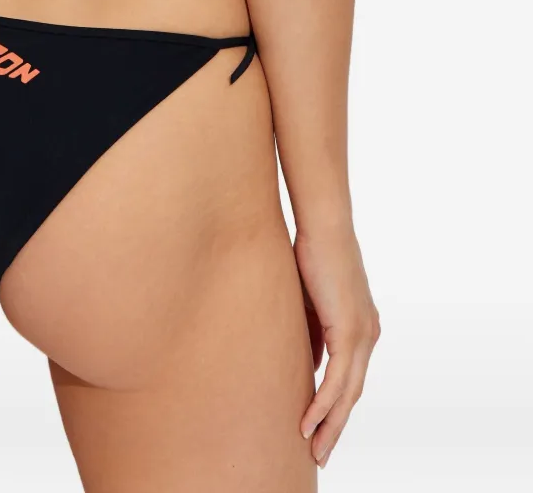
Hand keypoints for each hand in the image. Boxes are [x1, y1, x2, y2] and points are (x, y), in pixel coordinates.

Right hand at [294, 225, 379, 467]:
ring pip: (348, 393)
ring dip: (330, 424)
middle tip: (319, 453)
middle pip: (353, 393)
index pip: (349, 378)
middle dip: (335, 426)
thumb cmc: (312, 253)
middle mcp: (369, 334)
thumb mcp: (310, 301)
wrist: (323, 225)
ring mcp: (363, 333)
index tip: (319, 429)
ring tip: (314, 449)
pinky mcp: (350, 330)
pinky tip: (310, 422)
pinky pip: (338, 378)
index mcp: (361, 327)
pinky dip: (324, 403)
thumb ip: (313, 331)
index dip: (335, 406)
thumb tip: (310, 362)